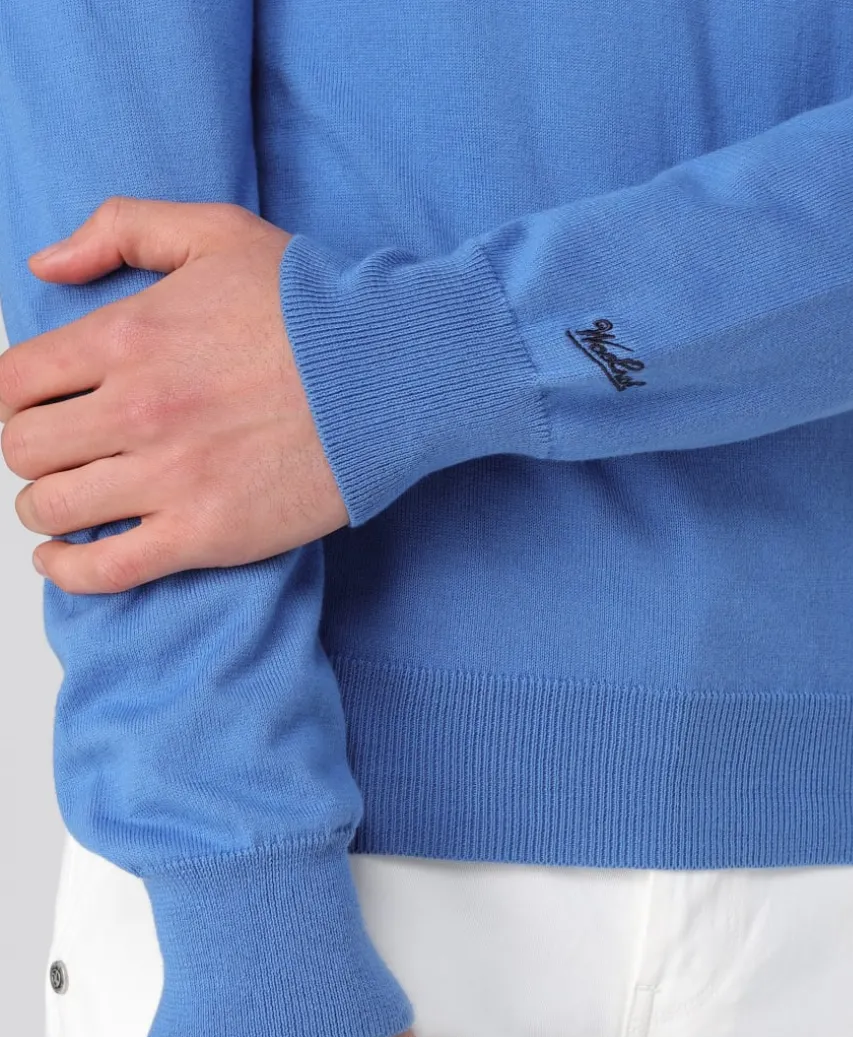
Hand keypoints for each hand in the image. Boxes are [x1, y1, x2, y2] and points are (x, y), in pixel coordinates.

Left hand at [0, 196, 349, 592]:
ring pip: (52, 509)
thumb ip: (119, 228)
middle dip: (28, 454)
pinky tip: (64, 560)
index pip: (13, 382)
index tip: (37, 409)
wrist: (394, 374)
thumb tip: (45, 265)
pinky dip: (69, 571)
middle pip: (23, 449)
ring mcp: (171, 477)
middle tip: (57, 457)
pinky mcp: (207, 533)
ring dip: (44, 511)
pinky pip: (107, 569)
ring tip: (63, 508)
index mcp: (127, 335)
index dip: (13, 400)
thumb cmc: (315, 307)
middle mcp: (137, 409)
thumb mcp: (216, 231)